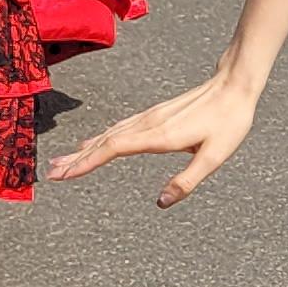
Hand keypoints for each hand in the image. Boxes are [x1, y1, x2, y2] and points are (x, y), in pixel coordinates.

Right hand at [48, 75, 258, 207]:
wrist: (236, 84)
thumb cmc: (230, 120)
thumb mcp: (215, 156)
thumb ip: (188, 180)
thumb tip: (161, 203)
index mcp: (160, 136)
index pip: (113, 149)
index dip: (87, 162)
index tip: (64, 174)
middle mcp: (149, 124)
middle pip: (104, 142)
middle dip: (77, 159)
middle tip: (51, 173)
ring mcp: (151, 117)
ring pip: (110, 133)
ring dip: (85, 149)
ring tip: (63, 160)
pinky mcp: (156, 114)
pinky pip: (120, 127)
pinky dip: (101, 137)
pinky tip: (93, 142)